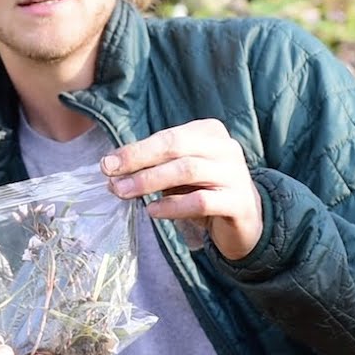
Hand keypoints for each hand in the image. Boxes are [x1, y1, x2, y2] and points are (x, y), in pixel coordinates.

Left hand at [101, 118, 262, 260]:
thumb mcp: (179, 174)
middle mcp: (225, 148)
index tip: (107, 163)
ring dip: (151, 181)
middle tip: (111, 175)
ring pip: (188, 170)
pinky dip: (173, 206)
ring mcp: (235, 174)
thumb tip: (113, 174)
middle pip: (176, 147)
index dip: (135, 149)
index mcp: (209, 133)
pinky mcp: (239, 203)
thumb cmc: (206, 191)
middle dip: (139, 160)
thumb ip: (152, 169)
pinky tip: (153, 211)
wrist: (246, 221)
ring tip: (124, 192)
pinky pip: (201, 201)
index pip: (168, 136)